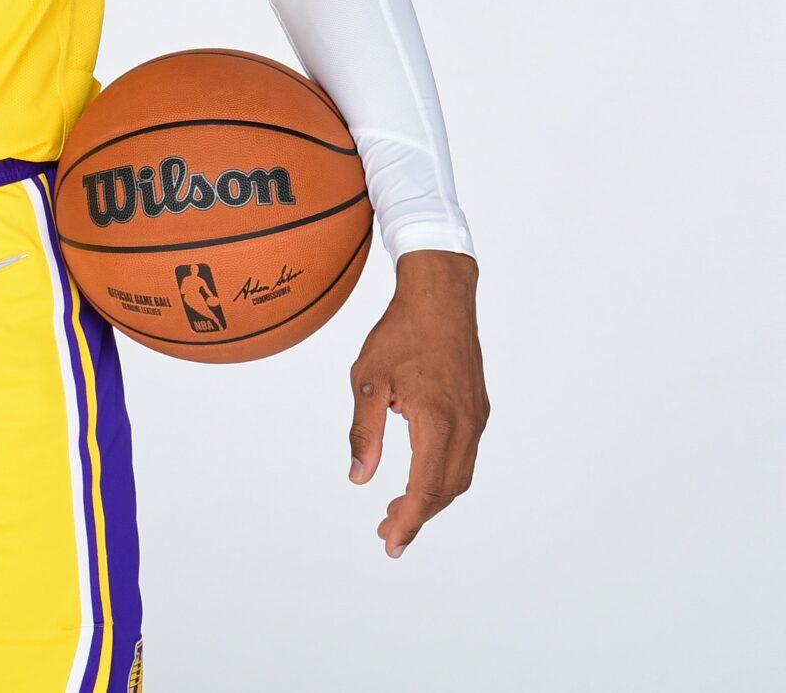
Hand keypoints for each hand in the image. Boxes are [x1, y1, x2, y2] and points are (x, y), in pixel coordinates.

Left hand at [348, 249, 487, 556]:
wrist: (441, 296)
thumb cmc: (400, 333)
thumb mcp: (368, 380)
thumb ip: (365, 432)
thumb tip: (360, 477)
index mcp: (439, 422)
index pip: (426, 488)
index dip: (408, 520)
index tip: (390, 541)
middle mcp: (466, 425)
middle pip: (447, 489)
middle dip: (418, 515)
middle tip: (387, 530)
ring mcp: (477, 418)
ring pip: (460, 474)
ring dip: (432, 496)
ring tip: (398, 508)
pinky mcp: (478, 408)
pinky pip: (464, 454)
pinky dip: (443, 474)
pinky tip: (418, 473)